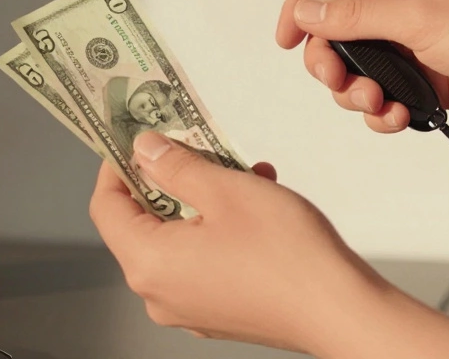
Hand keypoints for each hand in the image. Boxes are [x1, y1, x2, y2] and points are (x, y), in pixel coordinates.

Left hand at [89, 131, 383, 354]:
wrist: (342, 312)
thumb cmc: (288, 255)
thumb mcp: (224, 190)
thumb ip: (176, 166)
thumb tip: (144, 151)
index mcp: (149, 264)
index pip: (106, 206)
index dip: (116, 165)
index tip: (134, 136)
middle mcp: (159, 294)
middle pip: (142, 222)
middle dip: (170, 178)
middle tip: (195, 145)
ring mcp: (188, 307)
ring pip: (177, 238)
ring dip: (202, 199)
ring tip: (243, 173)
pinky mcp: (217, 312)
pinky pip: (201, 260)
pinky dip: (218, 228)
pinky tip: (254, 203)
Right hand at [276, 0, 448, 132]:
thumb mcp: (420, 19)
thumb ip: (355, 18)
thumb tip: (305, 11)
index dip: (304, 10)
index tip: (286, 40)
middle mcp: (403, 7)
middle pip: (336, 34)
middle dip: (331, 63)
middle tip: (339, 81)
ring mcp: (413, 47)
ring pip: (355, 71)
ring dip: (356, 94)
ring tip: (378, 103)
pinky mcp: (424, 82)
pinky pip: (381, 98)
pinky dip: (381, 113)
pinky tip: (399, 117)